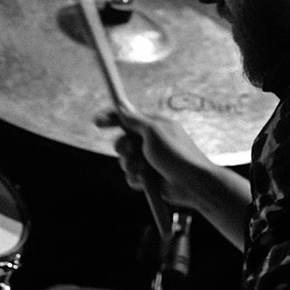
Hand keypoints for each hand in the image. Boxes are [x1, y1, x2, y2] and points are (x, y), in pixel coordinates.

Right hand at [97, 107, 215, 210]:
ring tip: (144, 169)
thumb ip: (135, 120)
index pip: (128, 118)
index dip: (111, 118)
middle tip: (131, 150)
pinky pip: (131, 177)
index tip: (96, 121)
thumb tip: (122, 104)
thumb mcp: (154, 132)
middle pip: (122, 141)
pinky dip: (136, 179)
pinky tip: (146, 180)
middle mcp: (151, 142)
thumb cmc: (177, 154)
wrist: (193, 184)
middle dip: (123, 147)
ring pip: (125, 161)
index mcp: (154, 126)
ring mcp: (150, 160)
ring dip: (130, 165)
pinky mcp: (149, 178)